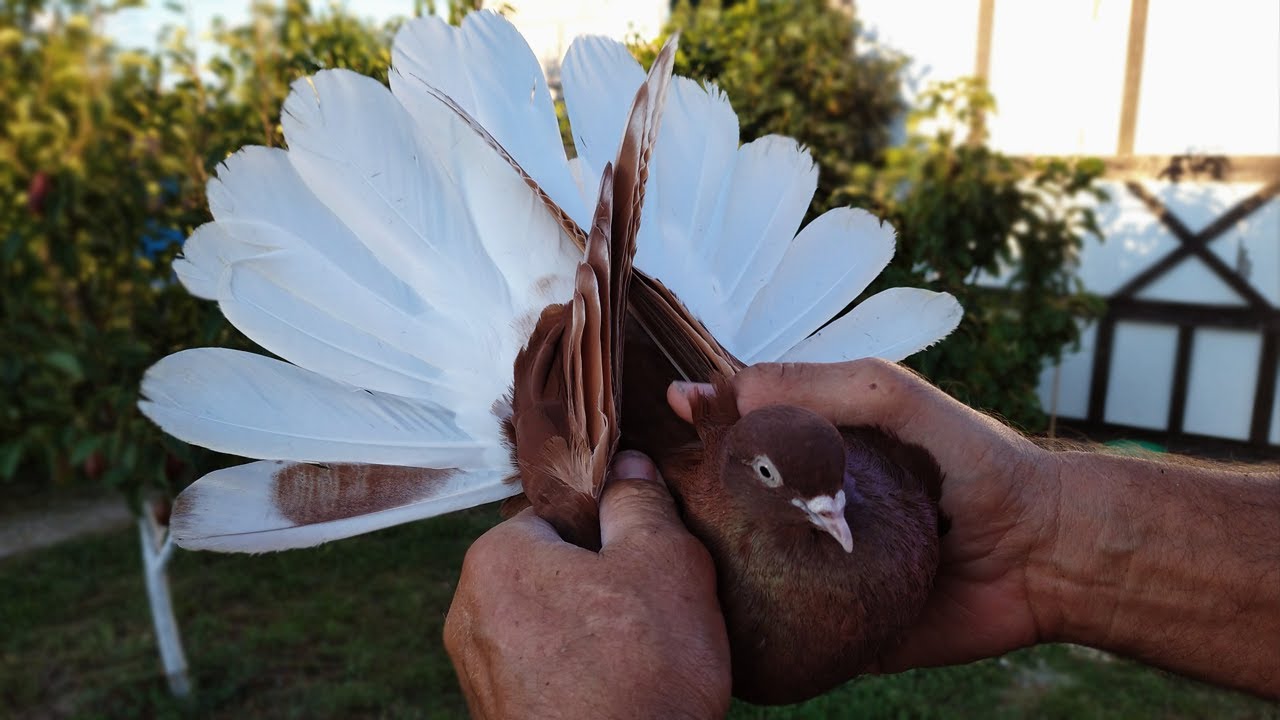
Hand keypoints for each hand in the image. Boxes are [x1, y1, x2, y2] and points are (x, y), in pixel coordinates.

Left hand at [444, 451, 731, 718]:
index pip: (554, 510)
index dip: (608, 524)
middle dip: (599, 578)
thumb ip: (640, 504)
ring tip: (642, 653)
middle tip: (654, 603)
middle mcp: (468, 612)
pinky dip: (580, 671)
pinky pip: (544, 669)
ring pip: (548, 621)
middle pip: (548, 566)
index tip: (646, 551)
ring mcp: (477, 673)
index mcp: (496, 559)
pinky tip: (622, 688)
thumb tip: (627, 466)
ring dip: (592, 627)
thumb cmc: (644, 675)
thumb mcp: (664, 564)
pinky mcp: (497, 717)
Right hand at [668, 358, 1058, 671]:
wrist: (1046, 555)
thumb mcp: (901, 399)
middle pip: (731, 501)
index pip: (745, 431)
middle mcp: (810, 507)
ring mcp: (818, 569)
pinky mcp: (834, 627)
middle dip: (686, 497)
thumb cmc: (978, 463)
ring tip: (660, 559)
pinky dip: (746, 629)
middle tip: (653, 494)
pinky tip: (703, 620)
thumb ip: (829, 385)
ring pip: (744, 568)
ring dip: (704, 565)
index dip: (705, 421)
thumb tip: (737, 392)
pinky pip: (780, 632)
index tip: (670, 410)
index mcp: (820, 450)